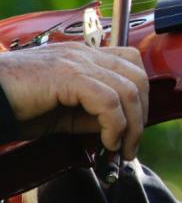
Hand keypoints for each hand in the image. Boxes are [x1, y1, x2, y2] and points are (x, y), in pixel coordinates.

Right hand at [0, 42, 147, 159]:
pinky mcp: (66, 75)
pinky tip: (107, 141)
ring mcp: (77, 61)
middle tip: (131, 143)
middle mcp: (85, 54)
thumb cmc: (18, 105)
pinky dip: (114, 124)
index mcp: (85, 57)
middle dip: (142, 113)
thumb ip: (92, 114)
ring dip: (132, 125)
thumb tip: (120, 128)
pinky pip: (107, 100)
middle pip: (137, 75)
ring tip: (120, 148)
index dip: (141, 96)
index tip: (134, 127)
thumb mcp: (64, 112)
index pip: (132, 64)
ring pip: (128, 88)